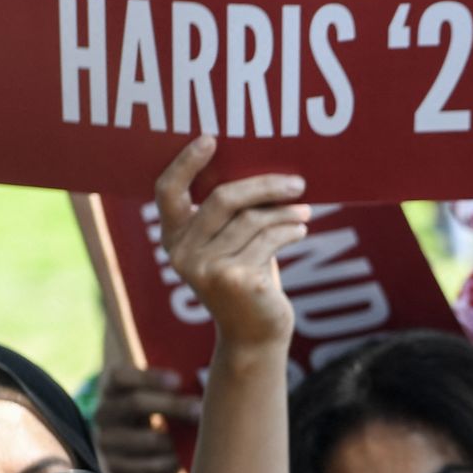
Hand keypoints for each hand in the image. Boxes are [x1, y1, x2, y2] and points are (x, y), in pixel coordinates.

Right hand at [95, 365, 196, 472]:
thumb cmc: (161, 413)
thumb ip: (175, 388)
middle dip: (172, 406)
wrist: (145, 453)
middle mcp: (104, 412)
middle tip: (200, 409)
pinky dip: (165, 464)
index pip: (121, 376)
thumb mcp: (160, 396)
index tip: (178, 381)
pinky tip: (181, 460)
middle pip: (134, 404)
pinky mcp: (114, 467)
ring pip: (140, 439)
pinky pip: (141, 467)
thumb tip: (207, 380)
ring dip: (172, 440)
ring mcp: (106, 441)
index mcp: (113, 388)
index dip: (148, 378)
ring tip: (198, 440)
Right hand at [154, 135, 309, 349]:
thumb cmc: (247, 281)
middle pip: (223, 198)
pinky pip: (269, 239)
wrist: (255, 335)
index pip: (167, 191)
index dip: (186, 162)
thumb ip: (233, 216)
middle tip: (297, 182)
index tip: (211, 138)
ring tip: (304, 210)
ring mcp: (207, 268)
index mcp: (174, 239)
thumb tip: (264, 170)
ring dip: (285, 211)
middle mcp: (183, 253)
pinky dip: (290, 229)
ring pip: (252, 219)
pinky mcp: (235, 279)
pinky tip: (301, 228)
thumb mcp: (232, 246)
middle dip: (264, 185)